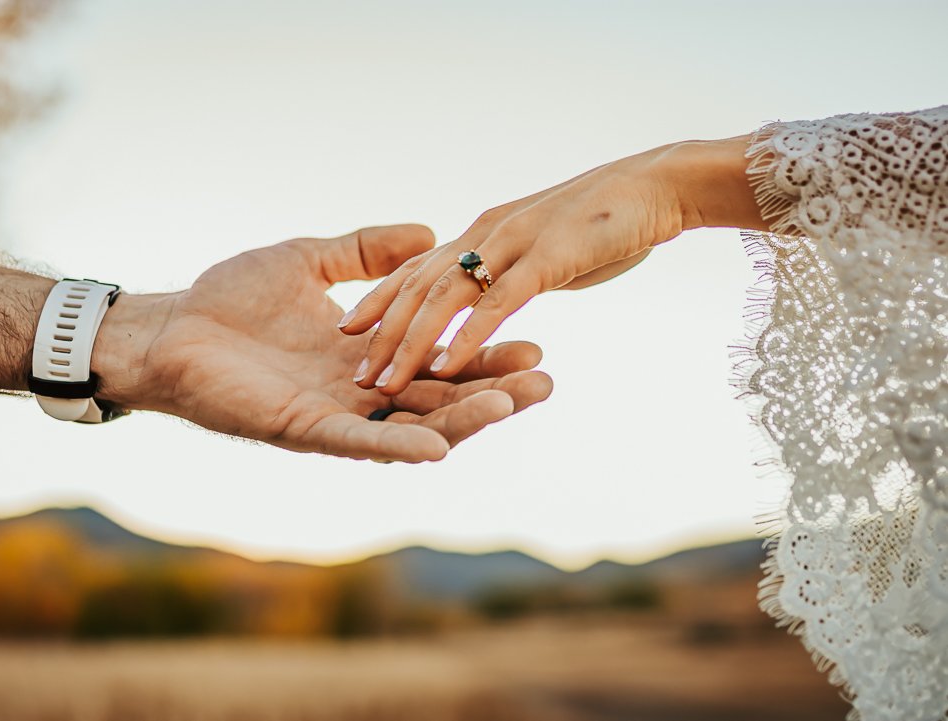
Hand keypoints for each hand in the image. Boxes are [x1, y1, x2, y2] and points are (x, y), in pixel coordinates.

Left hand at [94, 225, 552, 462]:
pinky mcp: (303, 430)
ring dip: (462, 420)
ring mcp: (334, 415)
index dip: (483, 352)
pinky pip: (358, 443)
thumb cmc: (231, 298)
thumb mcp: (311, 260)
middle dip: (491, 391)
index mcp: (365, 355)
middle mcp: (359, 392)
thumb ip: (367, 251)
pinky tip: (439, 448)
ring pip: (411, 425)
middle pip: (439, 397)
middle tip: (545, 380)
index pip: (437, 357)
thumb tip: (428, 233)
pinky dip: (397, 446)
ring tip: (513, 404)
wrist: (171, 328)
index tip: (534, 338)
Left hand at [337, 136, 765, 395]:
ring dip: (411, 344)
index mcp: (483, 233)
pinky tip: (445, 368)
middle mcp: (486, 236)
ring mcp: (514, 246)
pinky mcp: (547, 260)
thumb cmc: (607, 219)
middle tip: (357, 374)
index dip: (381, 298)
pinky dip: (467, 336)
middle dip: (382, 332)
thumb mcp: (545, 246)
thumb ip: (516, 270)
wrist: (661, 184)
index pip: (417, 268)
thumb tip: (503, 298)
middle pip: (417, 286)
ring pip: (445, 297)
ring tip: (383, 381)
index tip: (350, 328)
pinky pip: (497, 303)